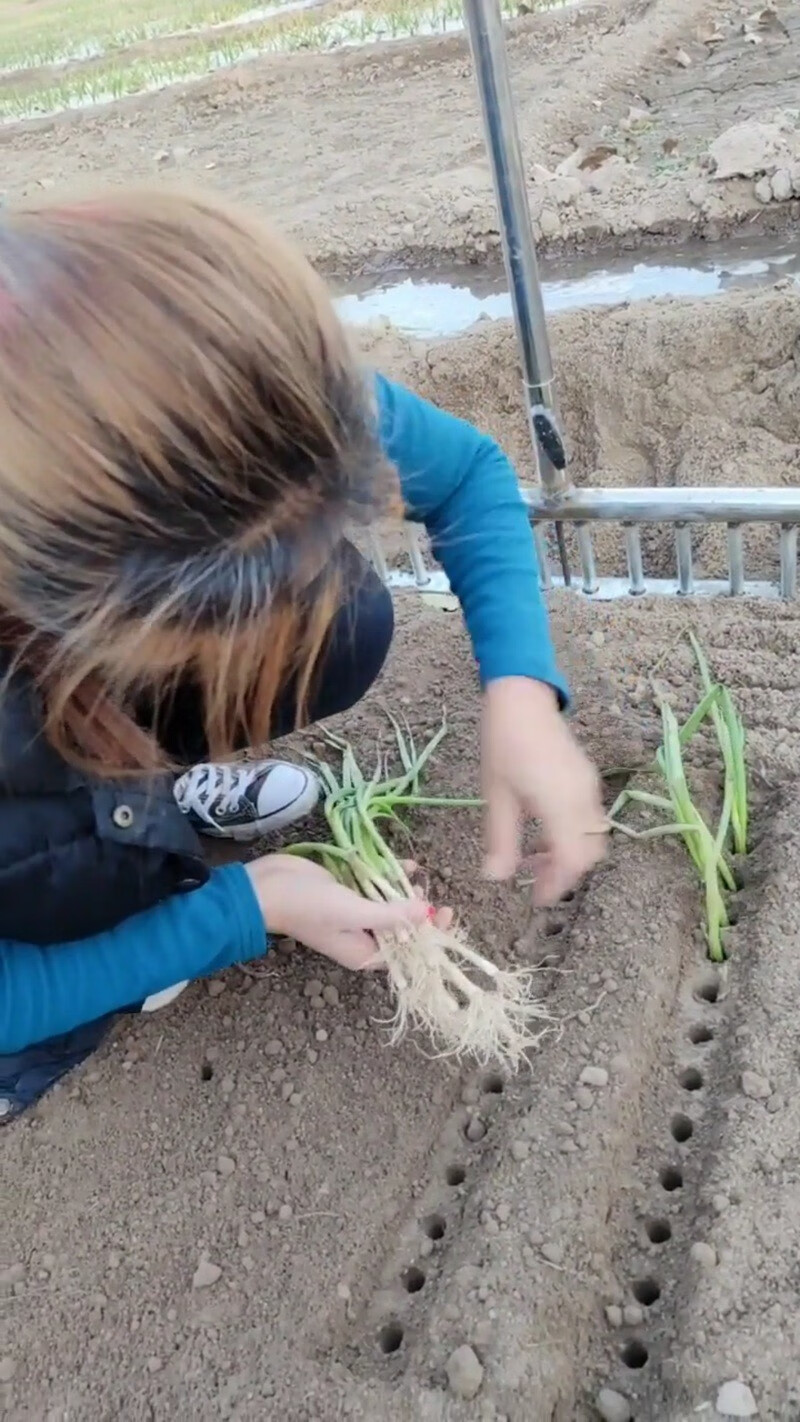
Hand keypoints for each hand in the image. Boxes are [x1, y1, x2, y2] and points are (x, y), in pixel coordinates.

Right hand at [245, 853, 450, 970]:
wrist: (266, 887)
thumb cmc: (308, 907)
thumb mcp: (353, 913)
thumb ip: (391, 915)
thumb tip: (429, 914)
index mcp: (364, 953)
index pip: (408, 951)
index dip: (431, 935)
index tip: (448, 913)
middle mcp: (362, 937)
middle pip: (402, 928)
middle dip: (419, 910)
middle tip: (430, 890)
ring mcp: (355, 913)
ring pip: (391, 904)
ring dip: (405, 890)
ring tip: (415, 876)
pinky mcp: (348, 891)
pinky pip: (377, 886)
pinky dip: (390, 876)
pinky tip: (404, 864)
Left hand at [481, 677, 606, 905]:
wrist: (522, 698)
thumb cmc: (503, 744)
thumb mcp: (496, 796)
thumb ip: (501, 840)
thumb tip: (497, 878)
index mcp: (560, 804)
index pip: (573, 860)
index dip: (558, 885)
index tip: (537, 900)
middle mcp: (582, 798)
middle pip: (590, 853)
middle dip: (566, 873)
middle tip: (536, 881)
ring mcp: (589, 787)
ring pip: (593, 836)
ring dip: (570, 854)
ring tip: (535, 857)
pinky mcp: (587, 779)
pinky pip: (589, 818)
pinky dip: (573, 835)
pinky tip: (542, 832)